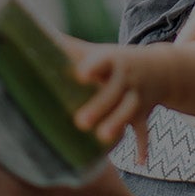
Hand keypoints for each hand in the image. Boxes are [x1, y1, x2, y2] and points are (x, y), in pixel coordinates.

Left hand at [65, 39, 167, 163]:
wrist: (162, 68)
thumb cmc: (115, 61)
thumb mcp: (96, 51)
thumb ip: (67, 46)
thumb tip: (32, 34)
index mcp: (112, 61)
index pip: (103, 62)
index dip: (93, 67)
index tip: (81, 75)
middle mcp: (127, 78)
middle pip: (114, 92)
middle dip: (100, 106)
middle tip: (80, 122)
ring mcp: (138, 96)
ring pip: (129, 110)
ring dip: (118, 123)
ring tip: (103, 137)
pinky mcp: (144, 113)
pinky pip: (145, 130)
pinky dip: (143, 145)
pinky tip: (139, 161)